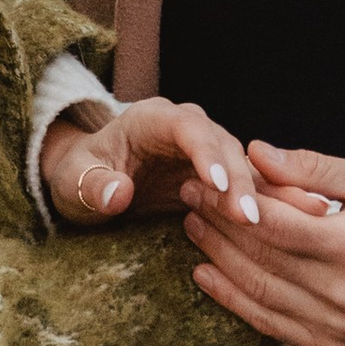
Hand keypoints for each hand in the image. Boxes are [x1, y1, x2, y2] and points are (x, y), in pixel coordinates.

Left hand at [44, 95, 261, 229]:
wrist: (89, 181)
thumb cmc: (80, 175)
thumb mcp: (73, 181)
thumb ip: (92, 185)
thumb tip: (119, 193)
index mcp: (152, 118)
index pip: (186, 127)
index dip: (204, 152)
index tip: (216, 183)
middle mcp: (186, 127)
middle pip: (222, 145)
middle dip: (237, 180)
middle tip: (247, 217)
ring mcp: (205, 149)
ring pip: (240, 164)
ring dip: (252, 194)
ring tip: (258, 226)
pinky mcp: (216, 173)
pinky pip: (241, 184)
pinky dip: (258, 202)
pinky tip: (272, 227)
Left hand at [180, 144, 344, 345]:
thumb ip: (318, 169)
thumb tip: (258, 153)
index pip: (274, 225)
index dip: (230, 201)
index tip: (200, 177)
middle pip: (260, 259)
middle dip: (218, 225)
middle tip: (187, 195)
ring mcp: (341, 329)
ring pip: (260, 295)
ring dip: (219, 261)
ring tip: (193, 227)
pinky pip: (273, 326)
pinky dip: (236, 302)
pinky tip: (209, 276)